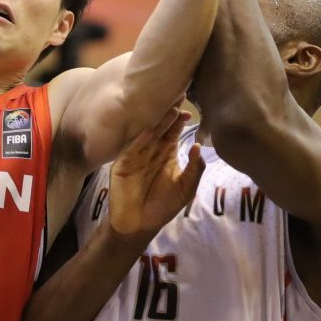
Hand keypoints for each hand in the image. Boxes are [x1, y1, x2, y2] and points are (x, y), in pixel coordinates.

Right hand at [107, 106, 204, 238]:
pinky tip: (148, 129)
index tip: (189, 108)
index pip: (173, 132)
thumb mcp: (185, 189)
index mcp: (166, 154)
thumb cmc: (163, 206)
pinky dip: (139, 140)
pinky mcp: (122, 164)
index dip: (180, 120)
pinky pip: (131, 150)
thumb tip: (198, 145)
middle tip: (176, 94)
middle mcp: (151, 151)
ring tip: (168, 109)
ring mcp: (136, 156)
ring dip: (157, 123)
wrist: (139, 225)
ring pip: (147, 136)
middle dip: (168, 113)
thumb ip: (194, 169)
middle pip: (160, 128)